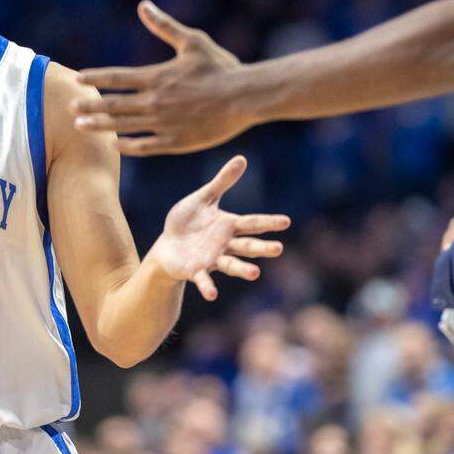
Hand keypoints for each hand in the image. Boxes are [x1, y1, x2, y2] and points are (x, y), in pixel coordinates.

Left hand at [74, 0, 250, 155]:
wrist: (245, 98)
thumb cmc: (222, 67)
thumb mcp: (192, 42)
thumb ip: (164, 26)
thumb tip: (143, 6)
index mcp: (158, 77)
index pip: (118, 77)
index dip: (96, 77)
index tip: (78, 78)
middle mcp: (155, 101)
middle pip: (114, 104)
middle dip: (90, 105)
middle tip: (70, 107)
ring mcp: (164, 123)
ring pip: (124, 126)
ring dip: (100, 126)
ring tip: (80, 126)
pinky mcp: (175, 142)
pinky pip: (144, 146)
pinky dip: (127, 145)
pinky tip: (115, 145)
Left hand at [146, 156, 289, 300]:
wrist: (167, 246)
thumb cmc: (187, 221)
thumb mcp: (204, 198)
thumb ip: (223, 181)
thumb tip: (242, 158)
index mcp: (228, 226)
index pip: (252, 223)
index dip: (268, 222)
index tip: (286, 221)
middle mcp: (224, 245)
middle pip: (246, 246)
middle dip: (262, 248)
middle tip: (279, 249)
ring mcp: (212, 259)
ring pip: (231, 265)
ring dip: (242, 270)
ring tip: (255, 274)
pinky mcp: (195, 270)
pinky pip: (203, 279)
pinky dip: (207, 286)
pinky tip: (212, 295)